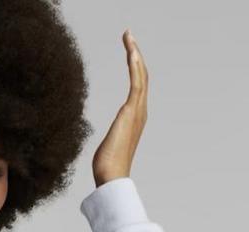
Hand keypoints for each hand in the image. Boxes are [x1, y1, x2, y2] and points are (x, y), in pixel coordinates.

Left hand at [91, 29, 147, 185]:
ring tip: (129, 37)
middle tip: (129, 37)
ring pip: (141, 76)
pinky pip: (136, 83)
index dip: (134, 68)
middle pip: (142, 77)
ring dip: (135, 55)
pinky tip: (131, 52)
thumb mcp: (108, 145)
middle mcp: (140, 112)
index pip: (137, 87)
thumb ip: (111, 138)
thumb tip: (107, 146)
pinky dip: (134, 66)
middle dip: (135, 55)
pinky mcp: (130, 112)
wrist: (111, 177)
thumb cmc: (107, 167)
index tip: (129, 52)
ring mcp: (137, 112)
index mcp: (135, 118)